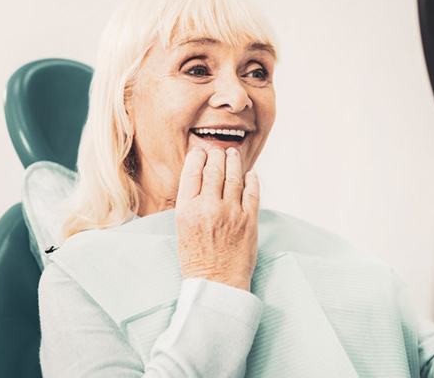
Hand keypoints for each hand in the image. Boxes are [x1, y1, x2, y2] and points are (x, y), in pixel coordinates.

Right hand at [175, 146, 259, 291]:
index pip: (192, 172)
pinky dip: (251, 179)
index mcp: (187, 210)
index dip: (198, 157)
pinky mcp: (249, 220)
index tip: (201, 151)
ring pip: (234, 176)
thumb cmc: (197, 260)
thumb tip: (201, 179)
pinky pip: (252, 192)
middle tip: (219, 150)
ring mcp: (230, 213)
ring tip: (233, 154)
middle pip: (214, 170)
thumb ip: (190, 204)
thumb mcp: (182, 229)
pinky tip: (250, 174)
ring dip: (234, 161)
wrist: (216, 284)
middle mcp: (208, 208)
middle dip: (217, 155)